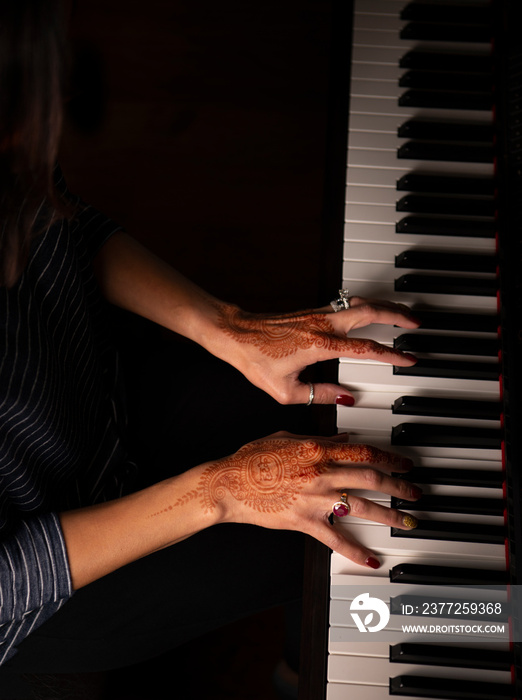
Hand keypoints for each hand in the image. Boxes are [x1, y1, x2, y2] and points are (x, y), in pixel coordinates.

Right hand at [193, 432, 420, 568]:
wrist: (231, 483)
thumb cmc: (254, 458)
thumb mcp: (287, 437)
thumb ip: (318, 438)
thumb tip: (342, 439)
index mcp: (318, 449)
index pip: (363, 451)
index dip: (389, 458)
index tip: (404, 464)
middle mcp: (321, 473)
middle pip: (371, 478)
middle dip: (399, 485)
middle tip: (415, 492)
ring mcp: (315, 499)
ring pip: (362, 506)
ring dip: (389, 514)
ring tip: (407, 521)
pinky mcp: (305, 522)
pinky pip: (335, 538)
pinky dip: (355, 550)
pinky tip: (372, 559)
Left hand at [212, 296, 418, 404]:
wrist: (236, 335)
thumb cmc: (256, 361)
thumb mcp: (285, 391)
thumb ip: (318, 395)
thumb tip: (345, 396)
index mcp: (319, 345)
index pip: (365, 348)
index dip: (391, 354)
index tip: (408, 359)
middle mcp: (322, 325)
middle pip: (370, 312)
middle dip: (397, 315)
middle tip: (417, 323)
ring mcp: (318, 315)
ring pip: (360, 303)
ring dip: (385, 306)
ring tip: (403, 314)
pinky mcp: (313, 312)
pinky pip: (347, 305)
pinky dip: (367, 305)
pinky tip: (372, 311)